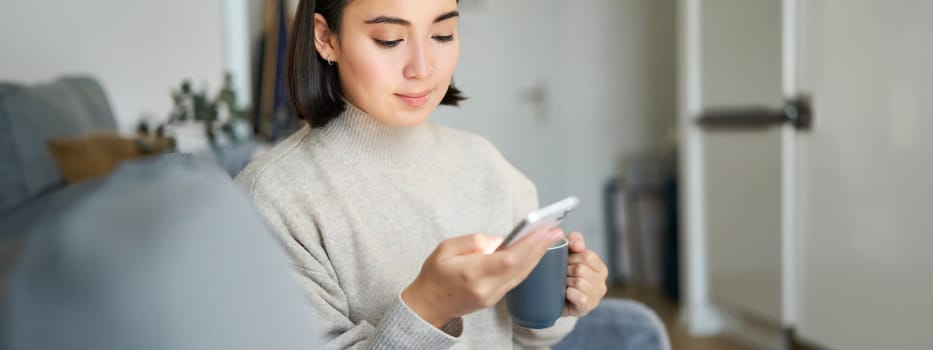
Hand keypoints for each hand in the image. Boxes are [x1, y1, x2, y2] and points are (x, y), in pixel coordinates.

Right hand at [402, 228, 564, 327]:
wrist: (429, 304)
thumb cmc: (435, 273)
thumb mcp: (445, 248)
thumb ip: (473, 240)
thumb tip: (499, 240)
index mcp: (472, 273)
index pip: (508, 259)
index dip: (529, 245)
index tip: (543, 231)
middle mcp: (486, 288)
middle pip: (521, 267)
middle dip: (540, 248)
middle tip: (555, 230)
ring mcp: (492, 296)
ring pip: (522, 275)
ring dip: (538, 256)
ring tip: (550, 238)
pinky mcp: (495, 298)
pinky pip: (517, 280)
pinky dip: (528, 264)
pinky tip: (536, 252)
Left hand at [563, 232, 607, 316]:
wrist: (553, 299)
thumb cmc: (563, 273)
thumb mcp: (568, 252)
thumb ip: (574, 240)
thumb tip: (577, 245)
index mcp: (600, 268)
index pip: (588, 256)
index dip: (572, 257)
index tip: (564, 261)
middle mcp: (601, 282)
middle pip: (581, 269)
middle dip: (566, 270)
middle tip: (561, 274)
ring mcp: (595, 297)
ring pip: (579, 282)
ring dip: (565, 282)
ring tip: (562, 284)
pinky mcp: (587, 308)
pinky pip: (579, 297)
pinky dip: (569, 294)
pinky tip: (565, 293)